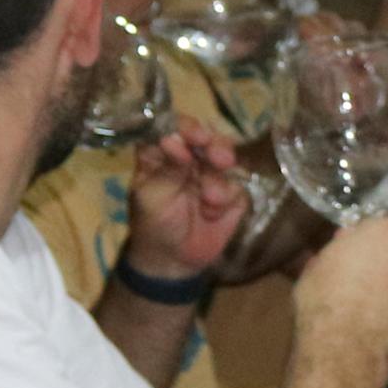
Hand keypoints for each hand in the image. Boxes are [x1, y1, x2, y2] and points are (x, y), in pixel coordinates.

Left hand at [125, 130, 249, 282]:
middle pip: (207, 137)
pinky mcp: (232, 194)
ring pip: (226, 158)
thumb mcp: (150, 195)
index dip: (186, 126)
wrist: (172, 261)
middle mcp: (190, 157)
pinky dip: (227, 199)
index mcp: (163, 152)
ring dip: (220, 176)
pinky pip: (238, 187)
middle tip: (219, 158)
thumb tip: (174, 138)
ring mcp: (213, 174)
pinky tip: (212, 214)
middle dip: (214, 145)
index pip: (175, 127)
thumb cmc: (152, 224)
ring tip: (211, 197)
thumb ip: (165, 167)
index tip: (195, 135)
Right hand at [296, 215, 387, 373]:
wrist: (344, 348)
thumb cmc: (323, 302)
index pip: (384, 228)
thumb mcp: (316, 268)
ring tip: (378, 318)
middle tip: (368, 289)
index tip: (360, 258)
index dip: (371, 244)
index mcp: (382, 233)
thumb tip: (344, 243)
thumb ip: (337, 251)